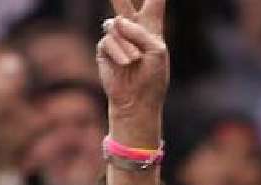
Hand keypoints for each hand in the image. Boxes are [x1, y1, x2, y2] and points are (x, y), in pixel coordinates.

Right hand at [98, 0, 168, 137]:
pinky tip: (126, 63)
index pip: (154, 4)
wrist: (137, 99)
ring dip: (127, 44)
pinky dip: (118, 52)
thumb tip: (115, 22)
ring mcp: (117, 39)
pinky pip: (108, 40)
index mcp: (151, 28)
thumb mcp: (156, 51)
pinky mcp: (104, 49)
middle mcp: (132, 30)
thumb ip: (139, 32)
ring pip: (115, 26)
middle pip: (124, 5)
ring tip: (135, 60)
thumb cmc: (153, 76)